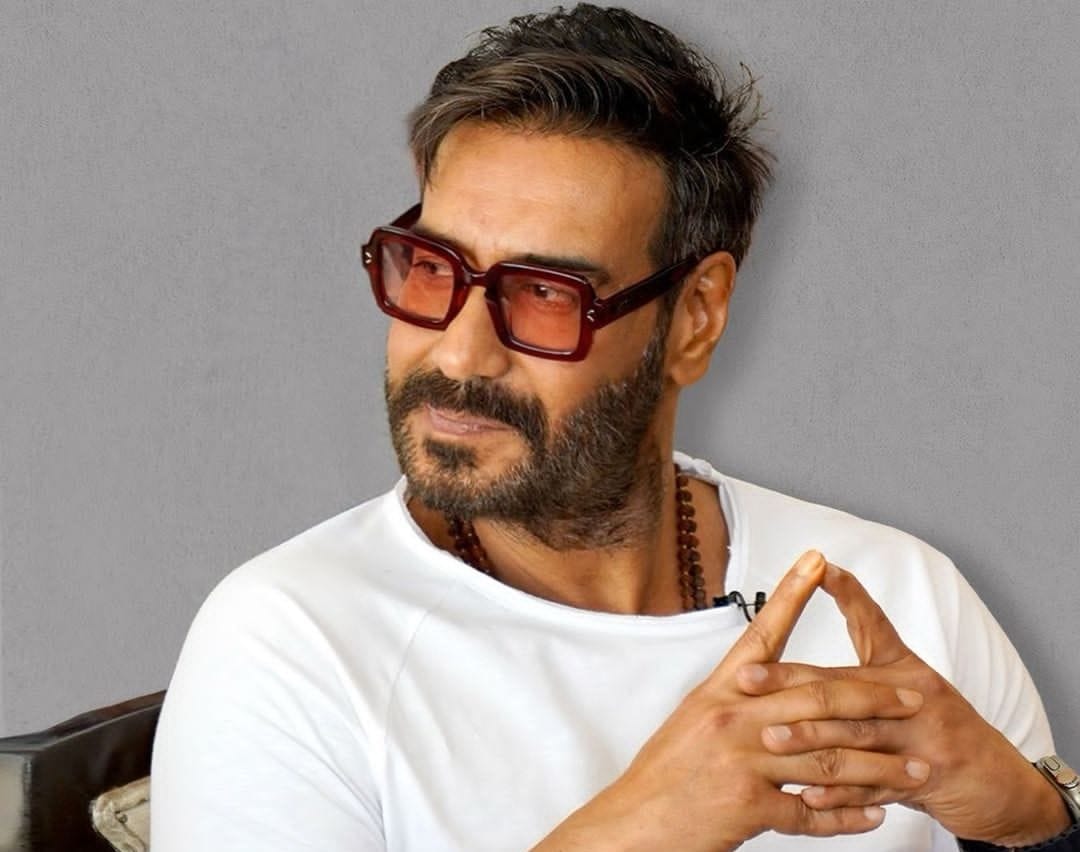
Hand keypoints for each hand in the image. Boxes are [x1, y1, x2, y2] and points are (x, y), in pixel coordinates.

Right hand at [533, 552, 926, 851]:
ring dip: (879, 766)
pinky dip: (847, 815)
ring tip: (915, 770)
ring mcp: (741, 761)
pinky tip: (874, 813)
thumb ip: (733, 701)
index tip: (816, 560)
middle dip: (873, 698)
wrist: (633, 823)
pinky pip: (811, 812)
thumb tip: (766, 683)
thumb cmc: (663, 774)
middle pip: (817, 698)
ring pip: (828, 759)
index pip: (761, 632)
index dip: (790, 594)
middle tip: (913, 698)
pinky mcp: (747, 806)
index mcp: (718, 691)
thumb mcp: (692, 721)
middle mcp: (732, 718)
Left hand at [741, 563, 1070, 847]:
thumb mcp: (907, 681)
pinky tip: (808, 794)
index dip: (846, 594)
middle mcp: (914, 696)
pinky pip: (873, 787)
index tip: (817, 570)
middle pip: (845, 684)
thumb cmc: (940, 725)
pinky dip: (840, 793)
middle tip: (745, 679)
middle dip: (790, 681)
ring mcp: (920, 739)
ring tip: (769, 737)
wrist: (997, 782)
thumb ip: (862, 652)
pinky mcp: (924, 780)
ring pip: (856, 735)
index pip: (871, 624)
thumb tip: (818, 609)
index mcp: (905, 668)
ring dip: (809, 737)